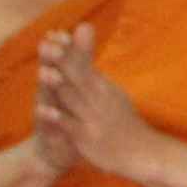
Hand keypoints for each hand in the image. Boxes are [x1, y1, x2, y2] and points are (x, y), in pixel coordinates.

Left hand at [31, 30, 176, 186]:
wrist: (144, 154)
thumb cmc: (126, 124)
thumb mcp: (114, 95)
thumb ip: (97, 77)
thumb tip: (92, 62)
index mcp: (104, 87)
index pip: (86, 63)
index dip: (70, 48)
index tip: (54, 33)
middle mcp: (100, 98)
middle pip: (78, 76)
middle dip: (61, 59)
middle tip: (46, 43)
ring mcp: (93, 117)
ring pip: (72, 98)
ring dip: (57, 84)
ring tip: (41, 72)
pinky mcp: (87, 137)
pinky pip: (69, 125)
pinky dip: (56, 117)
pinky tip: (41, 110)